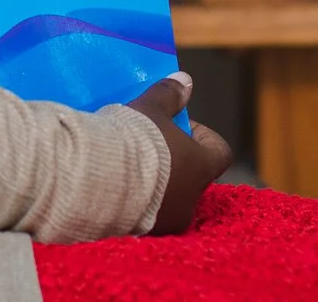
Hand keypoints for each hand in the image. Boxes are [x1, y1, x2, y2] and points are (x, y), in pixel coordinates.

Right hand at [125, 71, 232, 234]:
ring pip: (166, 199)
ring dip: (153, 184)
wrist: (97, 180)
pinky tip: (112, 185)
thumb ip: (169, 95)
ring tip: (125, 166)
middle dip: (173, 162)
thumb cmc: (134, 141)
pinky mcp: (139, 235)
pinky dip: (133, 201)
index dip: (204, 136)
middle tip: (148, 146)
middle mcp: (190, 201)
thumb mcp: (151, 110)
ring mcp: (165, 222)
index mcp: (201, 169)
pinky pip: (142, 215)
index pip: (221, 152)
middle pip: (191, 177)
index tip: (180, 124)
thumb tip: (186, 82)